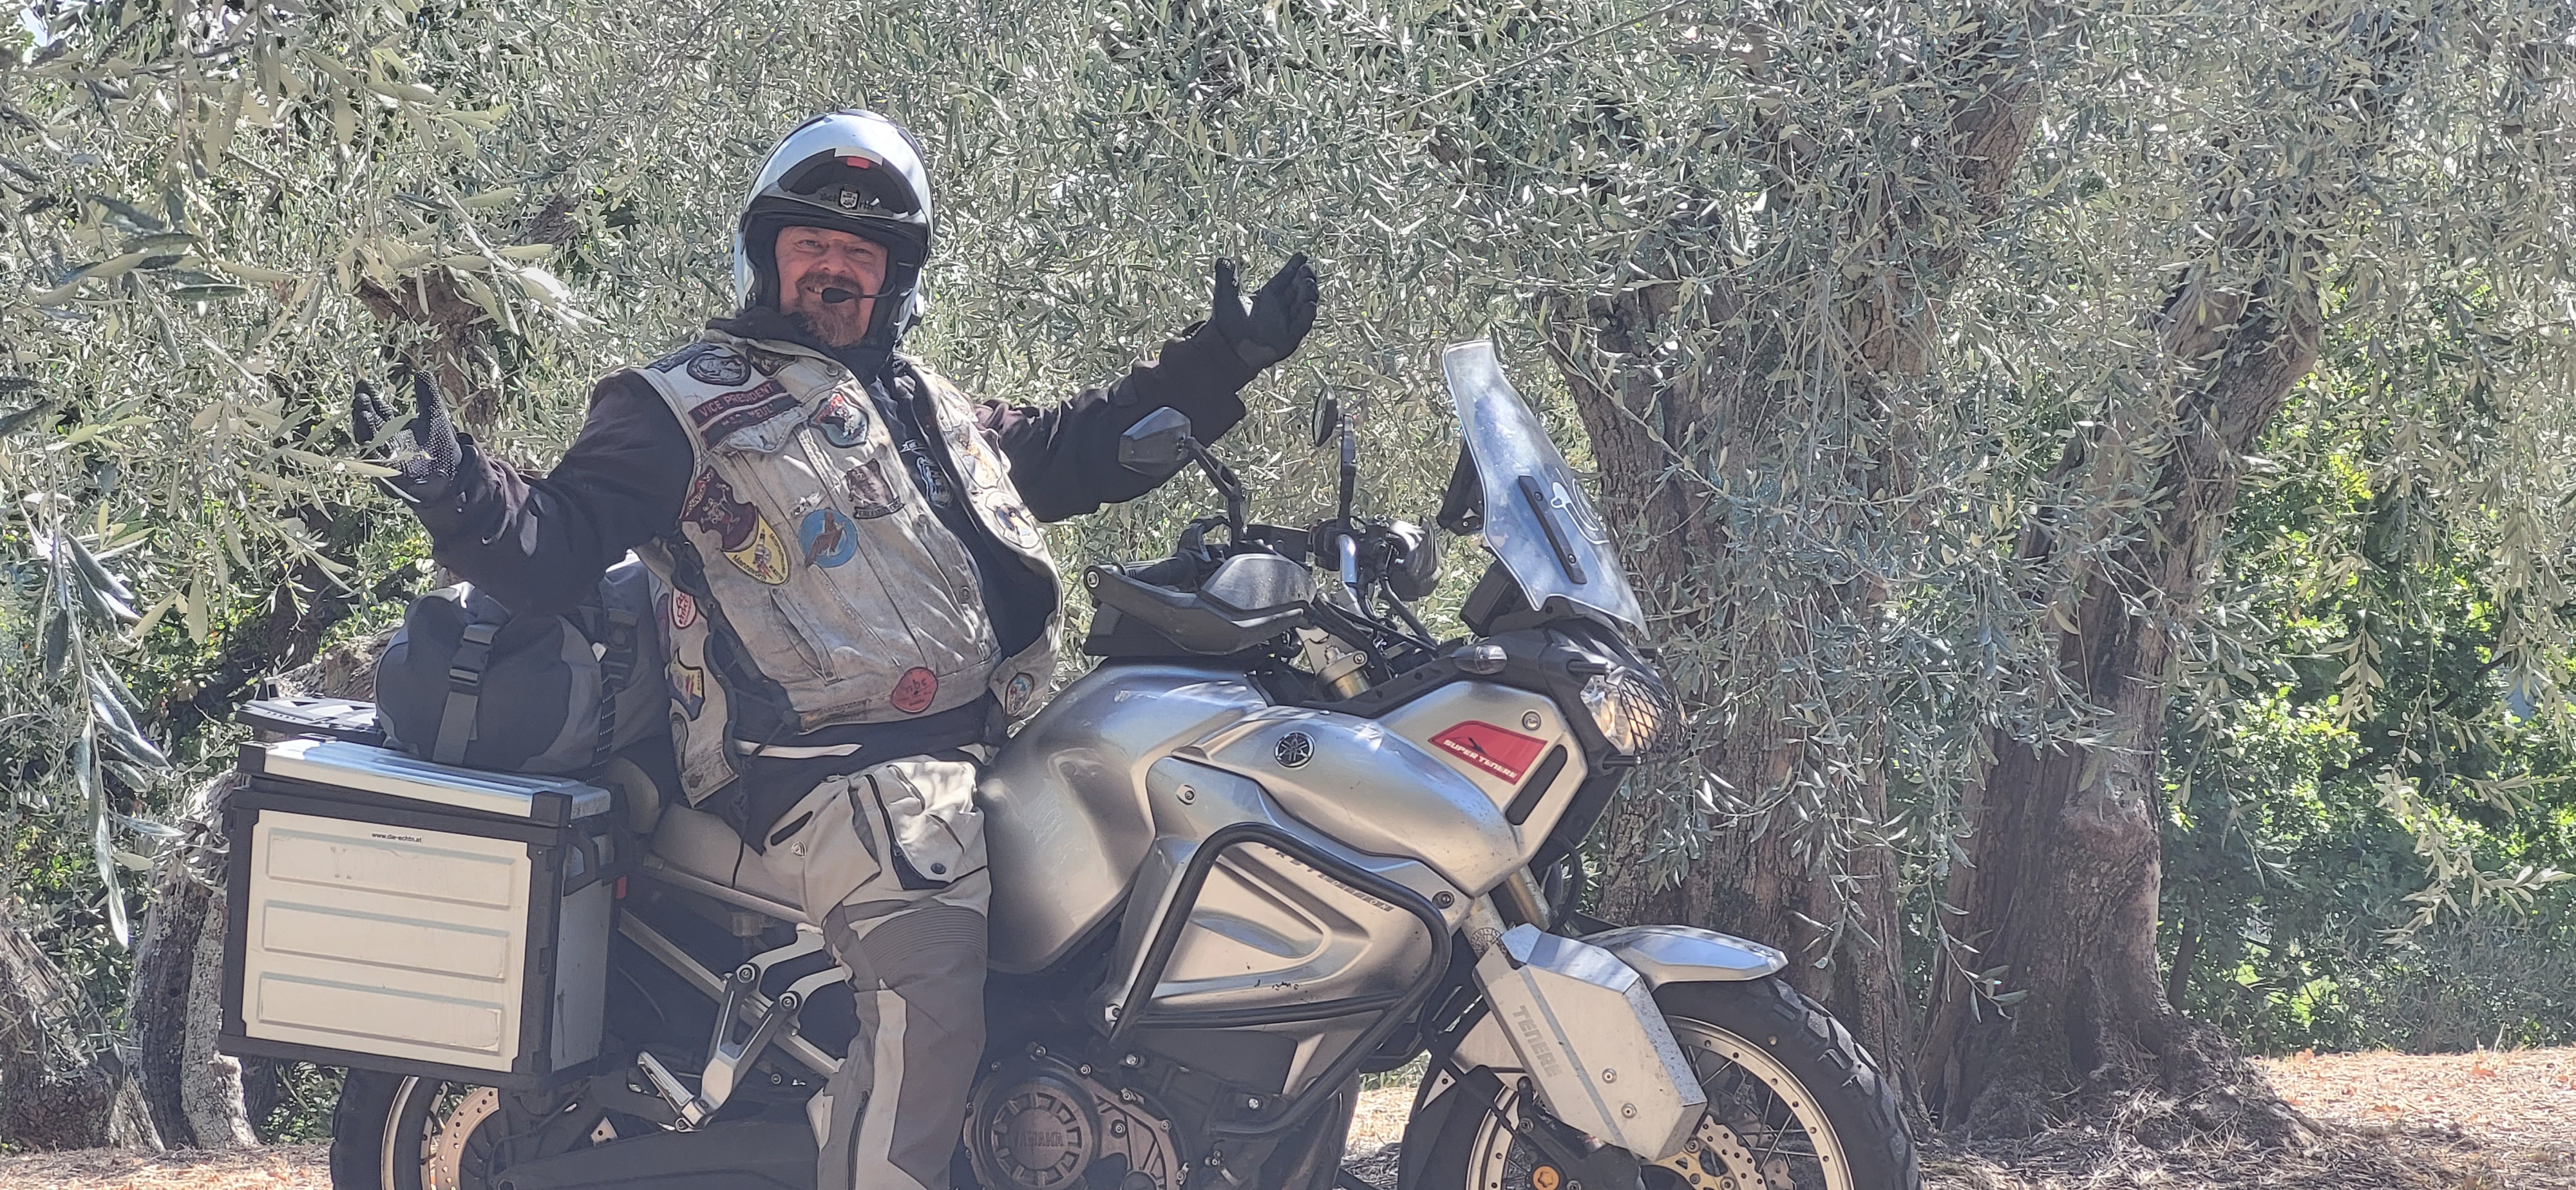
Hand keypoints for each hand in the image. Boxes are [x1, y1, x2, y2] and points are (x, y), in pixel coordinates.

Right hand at [351, 370, 463, 502]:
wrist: (454, 474)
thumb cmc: (441, 445)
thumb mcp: (435, 417)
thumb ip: (428, 397)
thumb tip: (422, 373)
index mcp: (393, 426)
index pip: (376, 408)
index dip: (369, 396)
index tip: (362, 383)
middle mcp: (386, 440)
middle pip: (369, 423)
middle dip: (363, 410)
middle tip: (360, 396)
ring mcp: (387, 457)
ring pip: (370, 442)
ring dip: (366, 428)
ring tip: (363, 412)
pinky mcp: (392, 475)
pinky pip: (380, 463)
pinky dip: (377, 452)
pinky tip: (376, 440)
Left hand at [1208, 253, 1318, 371]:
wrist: (1228, 350)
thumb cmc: (1227, 324)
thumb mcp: (1225, 296)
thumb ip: (1225, 278)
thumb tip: (1222, 259)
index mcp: (1269, 295)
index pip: (1286, 277)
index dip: (1295, 266)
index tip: (1302, 255)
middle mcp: (1280, 307)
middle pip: (1299, 288)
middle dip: (1306, 277)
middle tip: (1306, 270)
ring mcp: (1286, 322)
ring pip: (1304, 304)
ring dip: (1308, 293)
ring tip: (1308, 283)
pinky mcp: (1289, 338)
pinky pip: (1301, 325)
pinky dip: (1307, 316)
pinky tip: (1309, 305)